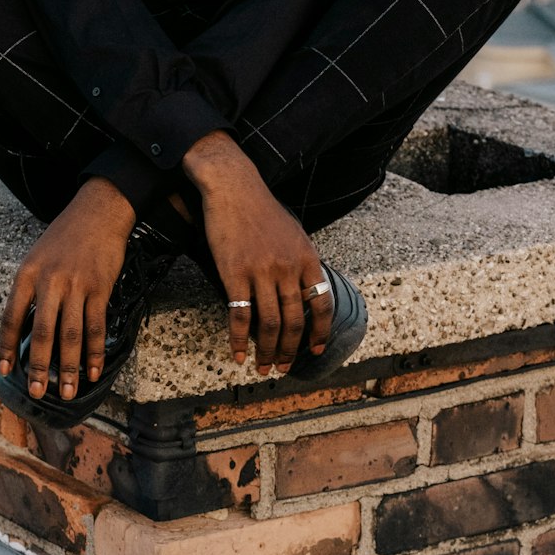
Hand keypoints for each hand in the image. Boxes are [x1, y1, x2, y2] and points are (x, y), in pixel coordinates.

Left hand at [0, 178, 134, 401]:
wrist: (98, 212)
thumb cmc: (65, 236)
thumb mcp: (37, 257)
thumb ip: (31, 290)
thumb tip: (27, 329)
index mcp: (27, 273)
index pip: (11, 317)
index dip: (7, 346)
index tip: (4, 370)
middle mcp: (50, 280)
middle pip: (42, 332)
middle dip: (39, 367)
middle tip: (37, 392)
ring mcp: (77, 285)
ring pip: (71, 334)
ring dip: (70, 368)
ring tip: (68, 392)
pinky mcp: (100, 288)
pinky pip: (96, 326)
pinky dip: (95, 352)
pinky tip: (94, 371)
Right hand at [183, 131, 332, 373]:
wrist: (233, 187)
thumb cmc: (262, 208)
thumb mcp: (294, 232)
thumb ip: (301, 262)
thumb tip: (306, 289)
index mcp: (306, 258)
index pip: (321, 304)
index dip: (320, 332)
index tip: (316, 351)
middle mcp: (287, 268)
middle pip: (293, 321)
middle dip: (290, 350)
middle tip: (283, 367)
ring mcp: (261, 271)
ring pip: (268, 324)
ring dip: (266, 351)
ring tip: (263, 367)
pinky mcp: (234, 273)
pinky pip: (240, 315)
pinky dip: (239, 340)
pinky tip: (238, 354)